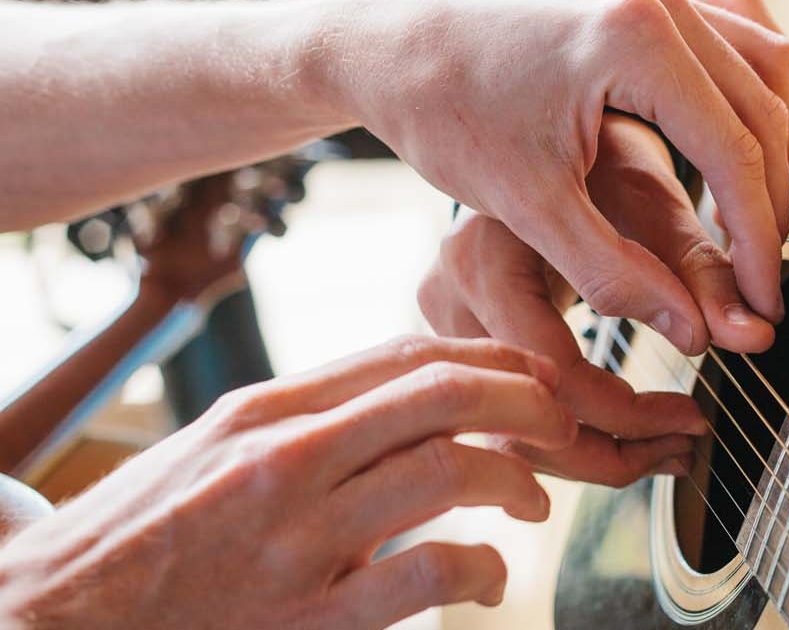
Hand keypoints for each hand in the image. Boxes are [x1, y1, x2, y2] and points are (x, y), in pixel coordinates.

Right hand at [0, 336, 572, 628]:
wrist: (54, 619)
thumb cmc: (145, 535)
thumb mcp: (220, 451)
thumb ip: (313, 424)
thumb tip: (413, 404)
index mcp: (268, 411)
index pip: (406, 355)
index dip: (491, 359)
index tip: (534, 375)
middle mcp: (285, 458)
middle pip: (441, 394)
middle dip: (526, 400)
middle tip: (561, 425)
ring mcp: (297, 538)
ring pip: (447, 470)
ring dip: (515, 479)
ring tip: (534, 500)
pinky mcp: (308, 618)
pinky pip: (427, 573)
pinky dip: (482, 568)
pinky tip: (490, 575)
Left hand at [332, 0, 788, 348]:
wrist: (383, 31)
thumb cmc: (440, 105)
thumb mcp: (529, 204)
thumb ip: (615, 274)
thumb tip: (694, 331)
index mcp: (635, 42)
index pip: (737, 156)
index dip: (760, 241)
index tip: (766, 300)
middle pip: (764, 113)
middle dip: (770, 203)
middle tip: (759, 278)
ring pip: (764, 73)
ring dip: (765, 151)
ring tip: (749, 228)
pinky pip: (733, 45)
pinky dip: (742, 106)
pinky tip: (728, 158)